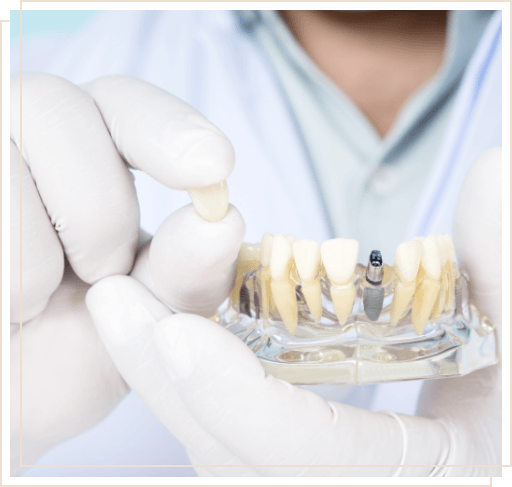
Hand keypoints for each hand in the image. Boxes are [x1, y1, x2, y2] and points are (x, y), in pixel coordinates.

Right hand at [9, 74, 234, 474]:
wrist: (13, 389)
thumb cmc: (74, 344)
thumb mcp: (144, 308)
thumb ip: (186, 268)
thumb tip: (221, 220)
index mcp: (85, 148)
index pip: (125, 103)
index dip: (169, 128)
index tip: (214, 164)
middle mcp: (24, 135)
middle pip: (59, 110)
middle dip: (97, 212)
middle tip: (97, 274)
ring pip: (7, 168)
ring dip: (41, 260)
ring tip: (36, 299)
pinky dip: (13, 286)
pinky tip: (9, 306)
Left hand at [86, 148, 500, 476]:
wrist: (488, 414)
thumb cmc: (498, 380)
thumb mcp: (505, 330)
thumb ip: (495, 265)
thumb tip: (487, 175)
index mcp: (414, 472)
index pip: (306, 457)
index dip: (242, 406)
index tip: (179, 335)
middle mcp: (347, 478)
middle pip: (230, 454)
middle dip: (164, 380)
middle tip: (114, 300)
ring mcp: (310, 466)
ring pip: (216, 441)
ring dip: (162, 374)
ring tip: (123, 302)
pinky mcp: (289, 449)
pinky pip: (226, 425)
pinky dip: (192, 376)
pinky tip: (172, 323)